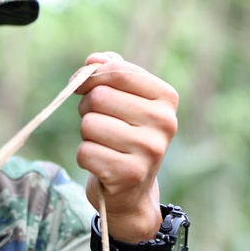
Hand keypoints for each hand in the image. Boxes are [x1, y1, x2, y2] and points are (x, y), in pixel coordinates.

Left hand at [75, 52, 178, 242]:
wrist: (130, 191)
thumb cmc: (124, 137)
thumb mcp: (125, 101)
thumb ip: (111, 73)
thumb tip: (93, 60)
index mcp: (166, 98)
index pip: (117, 71)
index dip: (90, 77)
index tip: (83, 87)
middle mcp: (164, 122)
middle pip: (99, 97)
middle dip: (88, 110)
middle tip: (99, 126)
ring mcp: (150, 150)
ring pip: (89, 124)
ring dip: (86, 135)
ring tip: (104, 145)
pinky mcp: (130, 174)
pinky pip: (85, 151)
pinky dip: (85, 158)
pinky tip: (102, 164)